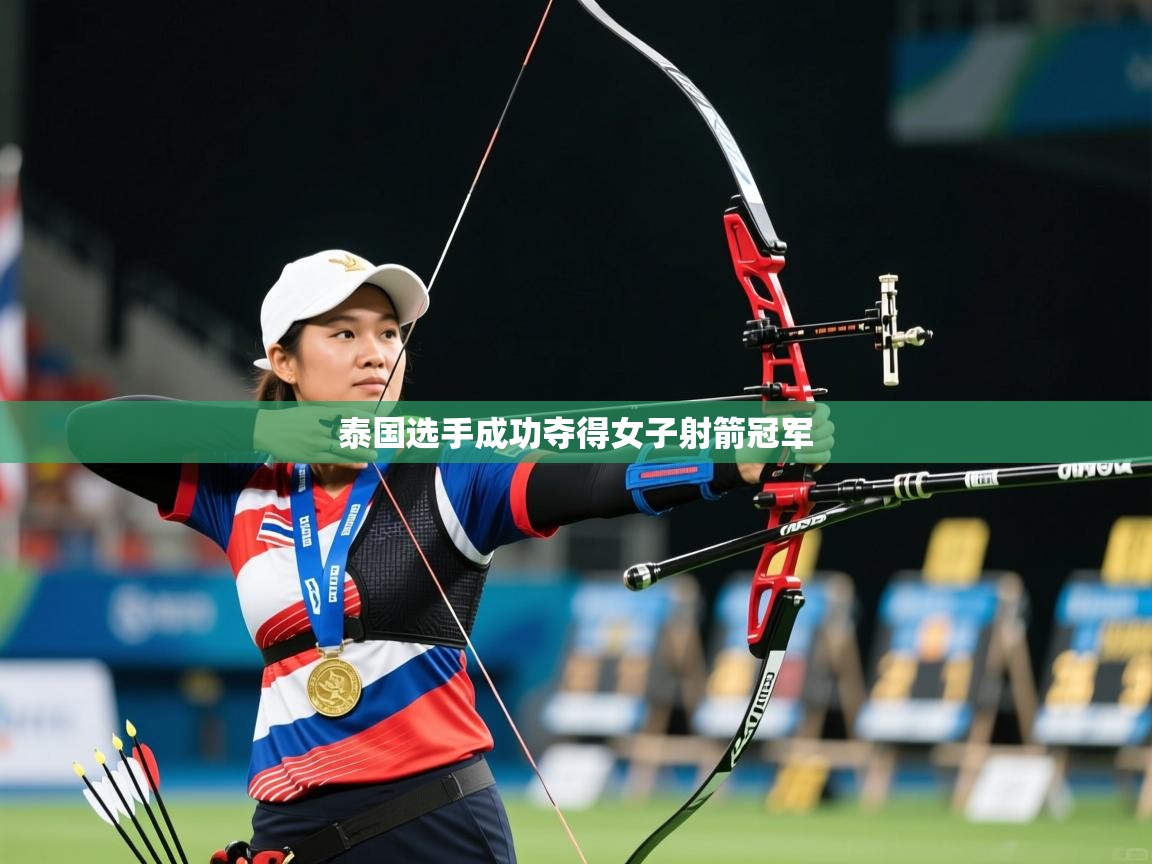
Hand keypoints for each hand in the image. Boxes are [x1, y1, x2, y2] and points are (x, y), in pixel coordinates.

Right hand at [253, 403, 379, 463]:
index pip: (349, 414)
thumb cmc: (291, 420)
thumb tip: (350, 418)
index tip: (379, 422)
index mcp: (322, 413)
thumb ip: (329, 415)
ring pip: (345, 446)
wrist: (266, 430)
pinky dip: (350, 462)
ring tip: (375, 453)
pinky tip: (361, 464)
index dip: (366, 418)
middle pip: (350, 430)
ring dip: (362, 451)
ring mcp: (316, 441)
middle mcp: (321, 426)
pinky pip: (335, 459)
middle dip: (368, 435)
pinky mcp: (312, 455)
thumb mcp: (311, 412)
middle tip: (382, 438)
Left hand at [737, 402, 834, 482]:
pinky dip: (813, 458)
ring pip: (828, 443)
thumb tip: (796, 423)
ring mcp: (812, 446)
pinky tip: (798, 458)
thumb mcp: (768, 426)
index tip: (809, 423)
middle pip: (828, 428)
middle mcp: (809, 431)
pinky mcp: (811, 461)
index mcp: (800, 418)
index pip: (823, 411)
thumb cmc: (759, 442)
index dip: (820, 416)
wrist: (751, 463)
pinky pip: (824, 458)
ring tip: (794, 449)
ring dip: (812, 446)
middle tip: (796, 437)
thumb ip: (782, 420)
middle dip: (813, 434)